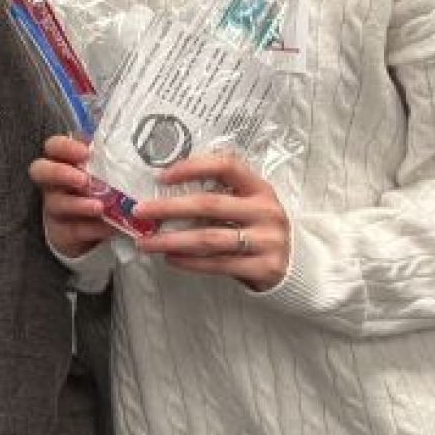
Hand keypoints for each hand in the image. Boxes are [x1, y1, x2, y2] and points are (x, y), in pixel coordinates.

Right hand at [27, 135, 113, 260]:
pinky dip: (92, 228)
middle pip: (40, 170)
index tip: (85, 153)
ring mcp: (55, 207)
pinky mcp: (63, 231)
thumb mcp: (104, 171)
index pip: (53, 146)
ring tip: (100, 207)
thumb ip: (108, 160)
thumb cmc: (101, 189)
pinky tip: (109, 226)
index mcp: (63, 161)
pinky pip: (74, 229)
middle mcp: (53, 182)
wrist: (94, 225)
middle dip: (60, 173)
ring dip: (78, 204)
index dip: (65, 147)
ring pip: (56, 203)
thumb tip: (131, 145)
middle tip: (83, 180)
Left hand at [132, 153, 290, 291]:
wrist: (295, 266)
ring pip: (209, 238)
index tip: (161, 176)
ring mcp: (267, 240)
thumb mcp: (248, 205)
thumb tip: (162, 192)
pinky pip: (218, 264)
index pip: (227, 166)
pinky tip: (170, 258)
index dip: (193, 167)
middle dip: (169, 208)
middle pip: (209, 204)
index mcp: (259, 189)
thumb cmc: (257, 229)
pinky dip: (190, 262)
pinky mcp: (264, 267)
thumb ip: (219, 196)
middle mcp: (266, 211)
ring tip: (145, 242)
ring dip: (171, 240)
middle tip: (139, 211)